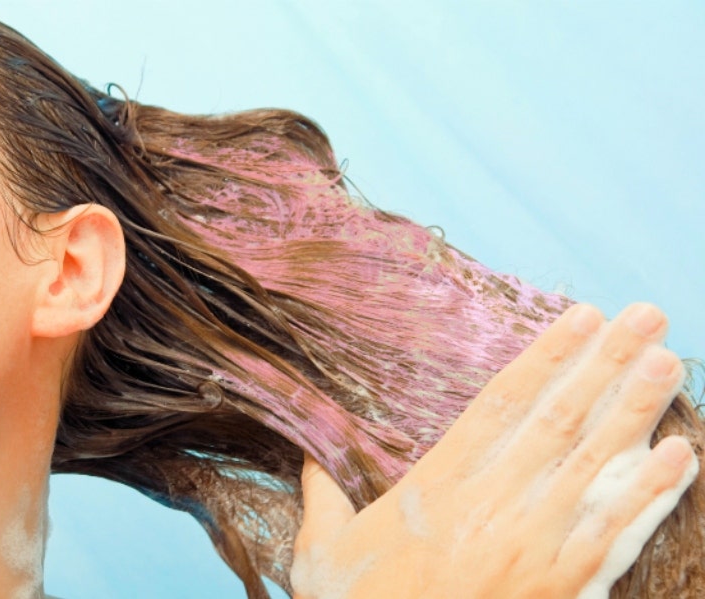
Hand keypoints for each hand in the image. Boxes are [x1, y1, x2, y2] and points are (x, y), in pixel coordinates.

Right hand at [291, 303, 699, 598]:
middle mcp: (493, 508)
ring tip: (668, 364)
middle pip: (559, 422)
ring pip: (595, 467)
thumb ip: (321, 497)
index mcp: (437, 489)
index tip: (579, 317)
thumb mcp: (321, 552)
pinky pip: (617, 534)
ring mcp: (534, 548)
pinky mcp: (562, 587)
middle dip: (605, 365)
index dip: (545, 358)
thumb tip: (307, 456)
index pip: (501, 406)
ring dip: (636, 413)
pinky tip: (683, 457)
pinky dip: (652, 495)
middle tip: (645, 317)